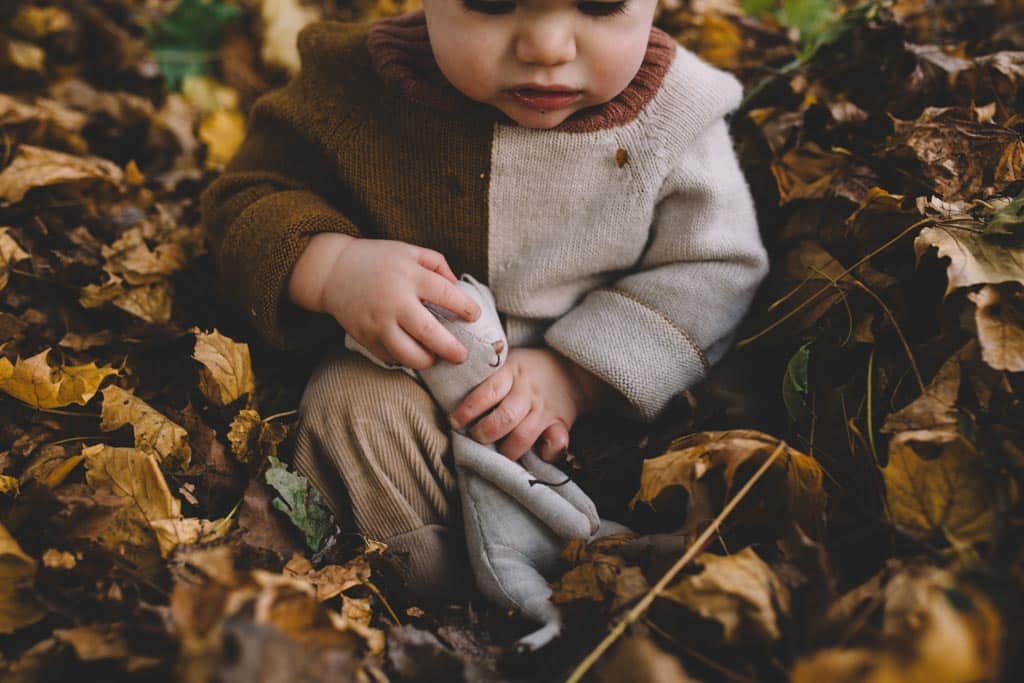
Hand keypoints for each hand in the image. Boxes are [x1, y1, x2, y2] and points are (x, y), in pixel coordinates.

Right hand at [318, 237, 480, 369]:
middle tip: (462, 356)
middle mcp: (394, 300)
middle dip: (451, 349)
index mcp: (409, 275)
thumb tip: (458, 288)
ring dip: (427, 360)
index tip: (474, 316)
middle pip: (429, 333)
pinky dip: (403, 359)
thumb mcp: (409, 250)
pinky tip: (411, 353)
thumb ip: (437, 264)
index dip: (466, 308)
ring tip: (434, 357)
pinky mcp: (365, 336)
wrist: (333, 271)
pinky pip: (390, 357)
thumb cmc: (377, 259)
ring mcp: (378, 322)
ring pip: (408, 354)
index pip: (446, 294)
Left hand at [449, 348, 588, 461]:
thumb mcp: (507, 361)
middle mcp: (527, 391)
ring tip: (497, 454)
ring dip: (506, 450)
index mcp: (511, 372)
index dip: (468, 409)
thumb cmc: (526, 370)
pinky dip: (546, 454)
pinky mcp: (561, 423)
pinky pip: (556, 443)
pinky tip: (536, 455)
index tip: (454, 422)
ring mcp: (545, 408)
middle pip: (505, 417)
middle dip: (484, 433)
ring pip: (524, 435)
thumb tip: (448, 394)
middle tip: (476, 438)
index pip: (488, 391)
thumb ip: (486, 377)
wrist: (571, 369)